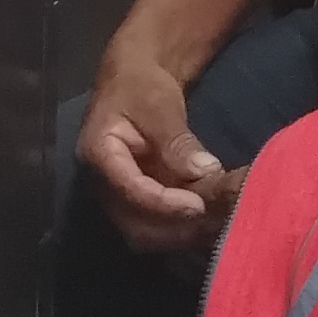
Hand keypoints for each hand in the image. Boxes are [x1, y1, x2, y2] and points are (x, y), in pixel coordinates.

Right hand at [77, 45, 231, 256]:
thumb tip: (205, 171)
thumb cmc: (140, 86)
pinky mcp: (138, 204)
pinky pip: (158, 227)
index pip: (129, 190)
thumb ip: (176, 140)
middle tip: (216, 219)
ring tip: (219, 221)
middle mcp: (103, 185)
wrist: (132, 82)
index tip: (198, 205)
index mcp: (98, 155)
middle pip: (134, 225)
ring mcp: (120, 198)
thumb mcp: (158, 103)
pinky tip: (213, 220)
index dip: (163, 203)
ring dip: (183, 233)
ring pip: (147, 234)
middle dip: (176, 228)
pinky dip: (185, 227)